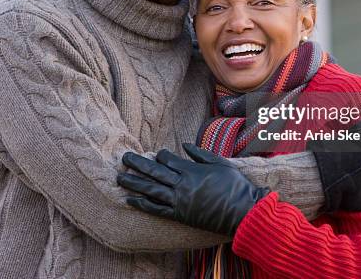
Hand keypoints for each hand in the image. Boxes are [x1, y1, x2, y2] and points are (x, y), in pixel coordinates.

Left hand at [117, 143, 269, 235]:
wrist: (242, 211)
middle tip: (123, 158)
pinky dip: (142, 204)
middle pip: (154, 172)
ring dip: (134, 183)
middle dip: (137, 164)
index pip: (168, 159)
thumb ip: (201, 153)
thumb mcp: (220, 163)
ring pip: (151, 189)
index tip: (155, 155)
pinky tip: (130, 199)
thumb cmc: (234, 185)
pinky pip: (156, 209)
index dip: (159, 156)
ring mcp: (179, 200)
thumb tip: (185, 145)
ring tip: (119, 178)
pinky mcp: (179, 215)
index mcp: (191, 170)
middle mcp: (182, 184)